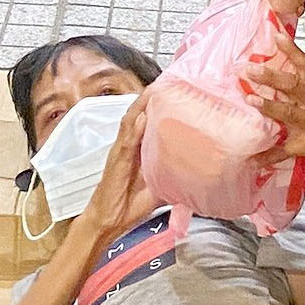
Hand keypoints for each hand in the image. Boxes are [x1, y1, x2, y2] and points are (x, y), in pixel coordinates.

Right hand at [74, 94, 159, 245]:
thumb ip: (173, 175)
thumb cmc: (129, 205)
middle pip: (139, 116)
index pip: (148, 121)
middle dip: (151, 99)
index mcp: (138, 150)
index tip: (174, 91)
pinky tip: (141, 117)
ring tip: (154, 90)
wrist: (108, 222)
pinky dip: (134, 127)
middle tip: (166, 82)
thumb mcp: (159, 188)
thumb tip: (196, 173)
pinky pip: (125, 140)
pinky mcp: (115, 161)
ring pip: (131, 122)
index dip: (159, 106)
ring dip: (141, 105)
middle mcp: (128, 146)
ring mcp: (120, 152)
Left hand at [246, 31, 304, 186]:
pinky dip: (266, 155)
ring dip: (267, 106)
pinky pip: (282, 149)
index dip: (291, 50)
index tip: (276, 36)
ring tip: (250, 99)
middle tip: (249, 69)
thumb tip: (277, 81)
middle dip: (270, 76)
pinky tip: (252, 158)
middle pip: (292, 85)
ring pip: (287, 112)